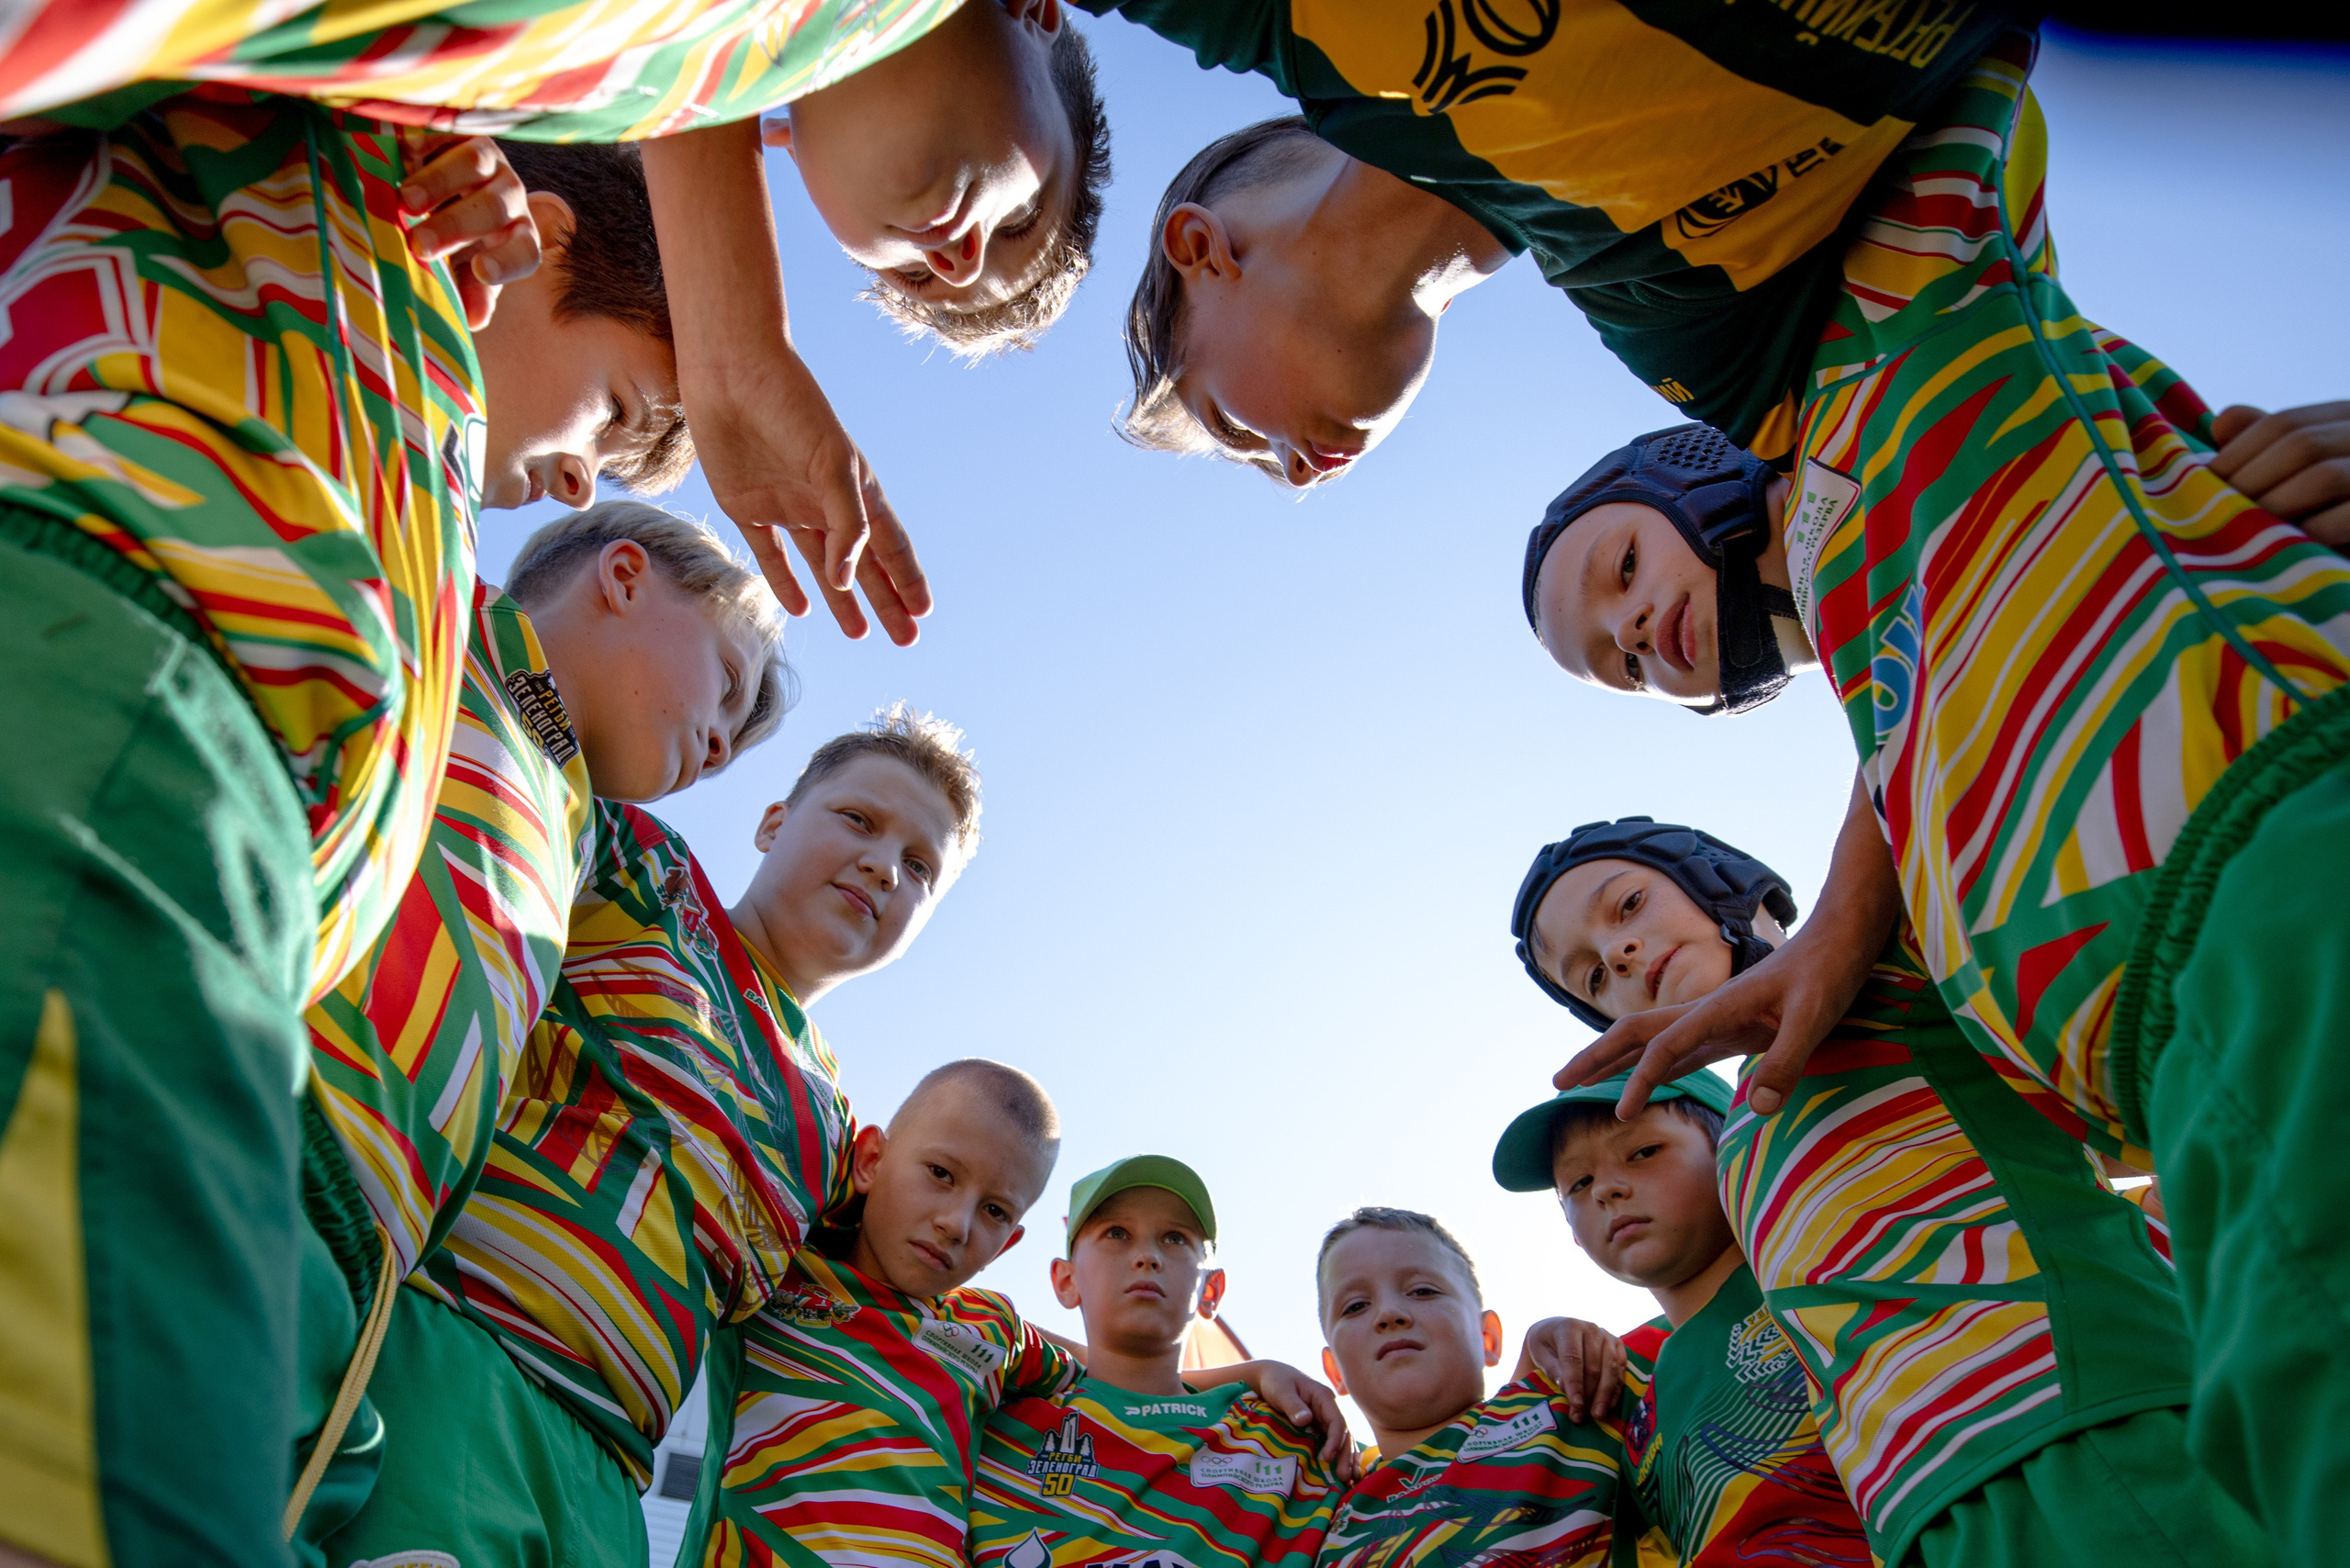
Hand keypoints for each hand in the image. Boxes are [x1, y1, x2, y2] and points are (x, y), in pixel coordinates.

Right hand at [398, 134, 537, 329]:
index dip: (505, 264)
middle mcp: (510, 198)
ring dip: (440, 182)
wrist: (445, 191)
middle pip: (494, 208)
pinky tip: (401, 155)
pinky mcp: (460, 132)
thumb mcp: (463, 269)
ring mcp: (489, 161)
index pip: (525, 253)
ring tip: (405, 201)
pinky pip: (448, 134)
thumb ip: (470, 291)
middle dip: (458, 226)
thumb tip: (472, 320)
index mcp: (517, 237)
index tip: (479, 271)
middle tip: (419, 244)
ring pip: (475, 163)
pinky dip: (425, 143)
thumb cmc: (458, 243)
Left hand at [690, 335, 931, 645]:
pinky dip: (786, 582)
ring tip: (860, 634)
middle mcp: (825, 502)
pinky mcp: (747, 507)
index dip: (907, 579)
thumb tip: (843, 581)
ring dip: (843, 599)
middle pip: (862, 564)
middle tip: (906, 639)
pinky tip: (801, 609)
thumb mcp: (832, 465)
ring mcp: (787, 506)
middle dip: (885, 601)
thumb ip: (846, 525)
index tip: (923, 612)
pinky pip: (771, 555)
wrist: (731, 373)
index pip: (890, 545)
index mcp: (856, 489)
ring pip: (822, 566)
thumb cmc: (790, 408)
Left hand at [1246, 1361, 1358, 1482]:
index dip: (1335, 1440)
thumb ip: (1293, 1405)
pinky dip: (1339, 1456)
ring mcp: (1326, 1418)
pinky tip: (1342, 1472)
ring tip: (1349, 1480)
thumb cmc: (1276, 1382)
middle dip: (1346, 1455)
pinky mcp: (1320, 1427)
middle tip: (1345, 1477)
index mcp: (1323, 1397)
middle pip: (1344, 1433)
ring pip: (1342, 1440)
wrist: (1271, 1377)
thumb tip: (1306, 1420)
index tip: (1327, 1457)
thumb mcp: (1281, 1391)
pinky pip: (1333, 1442)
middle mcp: (1329, 1409)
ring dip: (1346, 1458)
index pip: (1337, 1421)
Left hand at [1514, 1317, 1625, 1422]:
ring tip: (1598, 1415)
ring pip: (1610, 1368)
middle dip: (1589, 1394)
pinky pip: (1620, 1369)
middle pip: (1594, 1366)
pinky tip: (1609, 1405)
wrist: (1557, 1331)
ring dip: (1605, 1394)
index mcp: (1569, 1327)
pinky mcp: (1618, 1346)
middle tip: (1581, 1416)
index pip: (1573, 1359)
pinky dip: (1616, 1389)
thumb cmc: (1546, 1345)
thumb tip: (1566, 1388)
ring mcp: (1607, 1337)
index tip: (1576, 1404)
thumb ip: (1552, 1369)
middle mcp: (1591, 1329)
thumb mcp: (1541, 1354)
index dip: (1575, 1383)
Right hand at [1556, 767, 1899, 1119]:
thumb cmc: (1829, 972)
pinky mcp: (1733, 1027)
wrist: (1841, 937)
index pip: (1663, 1046)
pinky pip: (1679, 1049)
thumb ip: (1788, 1061)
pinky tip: (1644, 1078)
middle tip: (1556, 1083)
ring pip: (1651, 1040)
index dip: (1639, 1079)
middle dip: (1594, 1058)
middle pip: (1634, 1033)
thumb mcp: (1815, 1017)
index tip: (1621, 1112)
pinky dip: (1651, 1065)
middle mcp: (1707, 1012)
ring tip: (1583, 1082)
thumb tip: (1760, 1110)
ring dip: (1614, 1060)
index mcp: (1718, 1008)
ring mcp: (1717, 1019)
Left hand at [2211, 401, 2349, 544]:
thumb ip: (2267, 446)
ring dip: (2275, 505)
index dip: (2236, 452)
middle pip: (2300, 444)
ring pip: (2323, 476)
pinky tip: (2287, 546)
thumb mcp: (2298, 473)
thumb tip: (2222, 423)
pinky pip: (2347, 515)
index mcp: (2346, 419)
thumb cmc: (2328, 509)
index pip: (2283, 422)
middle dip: (2250, 480)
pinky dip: (2311, 532)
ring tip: (2247, 529)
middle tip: (2219, 512)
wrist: (2348, 559)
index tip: (2205, 481)